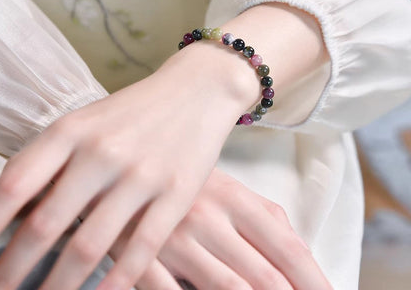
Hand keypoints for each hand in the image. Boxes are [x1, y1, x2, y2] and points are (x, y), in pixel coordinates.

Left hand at [0, 42, 253, 289]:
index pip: (14, 184)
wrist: (197, 89)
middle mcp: (103, 151)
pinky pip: (140, 248)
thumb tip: (16, 209)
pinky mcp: (177, 192)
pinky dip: (115, 282)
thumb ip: (57, 158)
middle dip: (14, 269)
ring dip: (59, 285)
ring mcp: (142, 173)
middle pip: (46, 224)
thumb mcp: (91, 120)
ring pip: (90, 246)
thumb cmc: (138, 109)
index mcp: (74, 129)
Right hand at [119, 168, 331, 289]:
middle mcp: (208, 216)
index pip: (287, 247)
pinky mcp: (141, 256)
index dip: (315, 282)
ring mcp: (174, 238)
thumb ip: (269, 217)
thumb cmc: (190, 183)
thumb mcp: (231, 189)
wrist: (130, 167)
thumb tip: (304, 255)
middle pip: (264, 276)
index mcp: (234, 198)